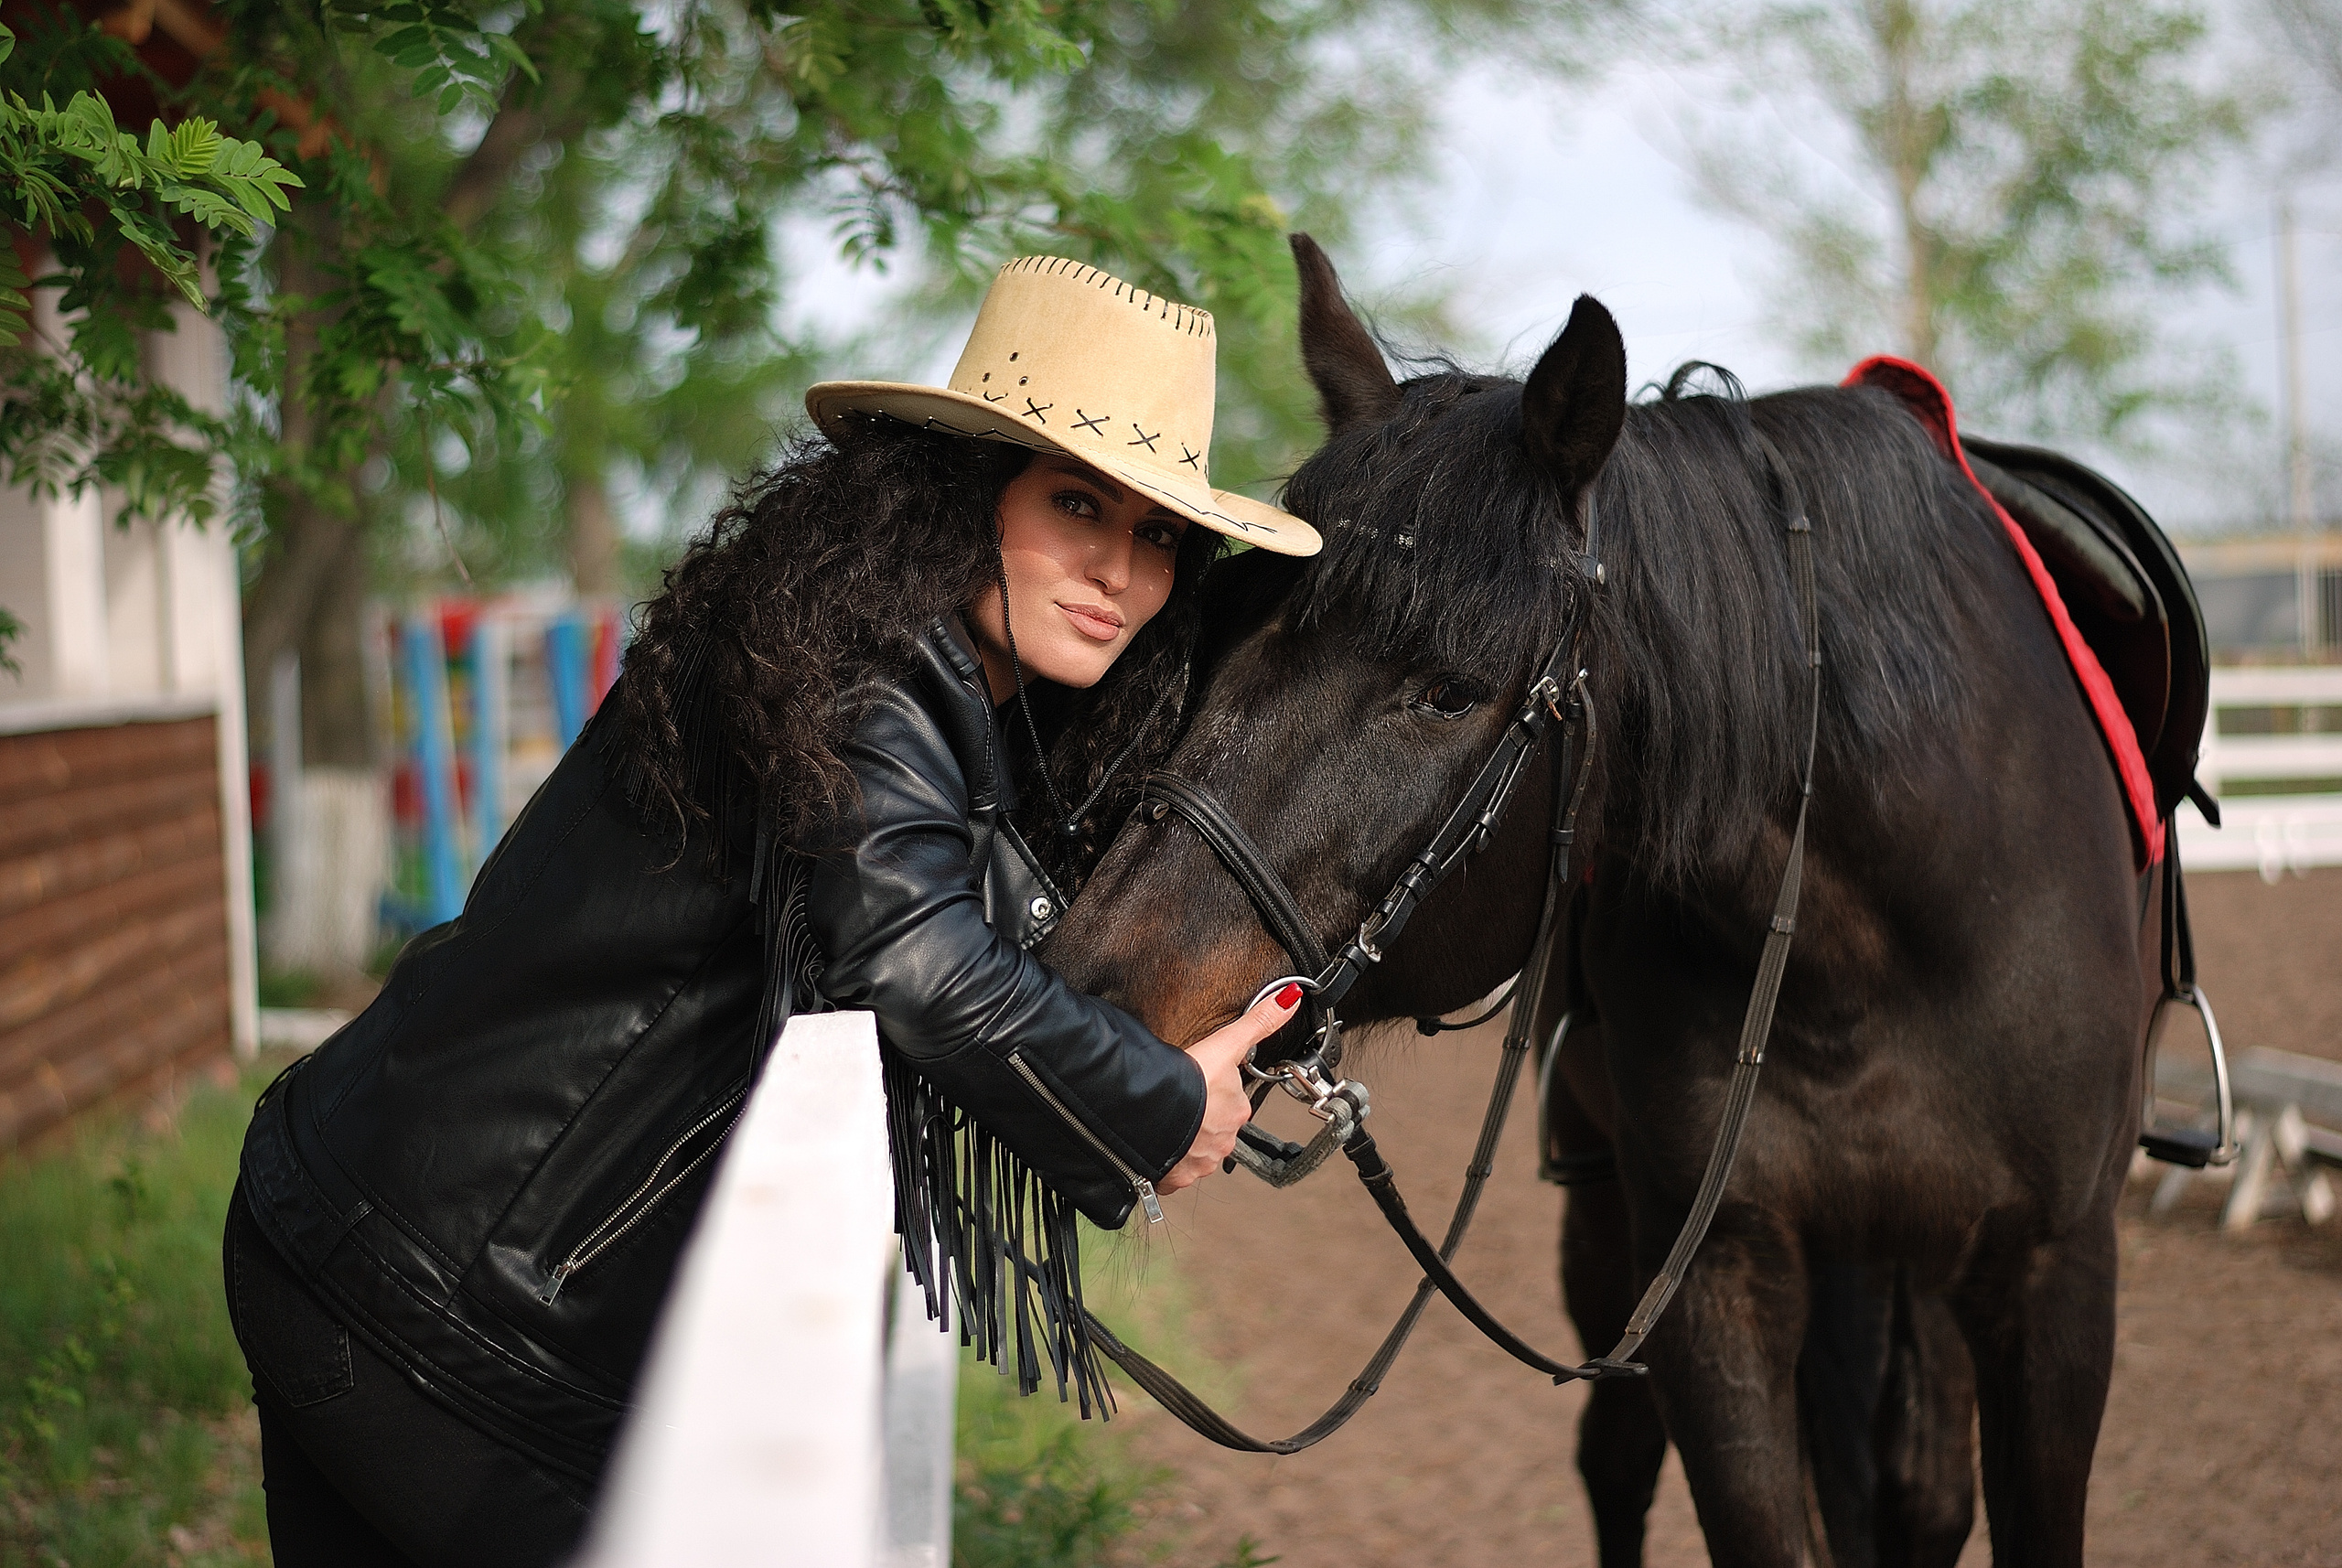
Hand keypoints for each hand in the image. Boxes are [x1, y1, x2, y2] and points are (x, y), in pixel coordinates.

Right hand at [1158, 983, 1303, 1193]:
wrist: (1145, 1111)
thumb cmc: (1183, 1079)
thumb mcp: (1224, 1043)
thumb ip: (1258, 1022)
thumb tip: (1291, 998)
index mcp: (1237, 1110)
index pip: (1230, 1101)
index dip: (1212, 1091)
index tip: (1197, 1084)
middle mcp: (1224, 1140)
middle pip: (1214, 1126)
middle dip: (1200, 1117)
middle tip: (1180, 1102)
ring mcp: (1200, 1163)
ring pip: (1195, 1150)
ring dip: (1184, 1139)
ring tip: (1166, 1121)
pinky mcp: (1175, 1178)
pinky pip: (1174, 1173)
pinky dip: (1167, 1162)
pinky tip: (1157, 1145)